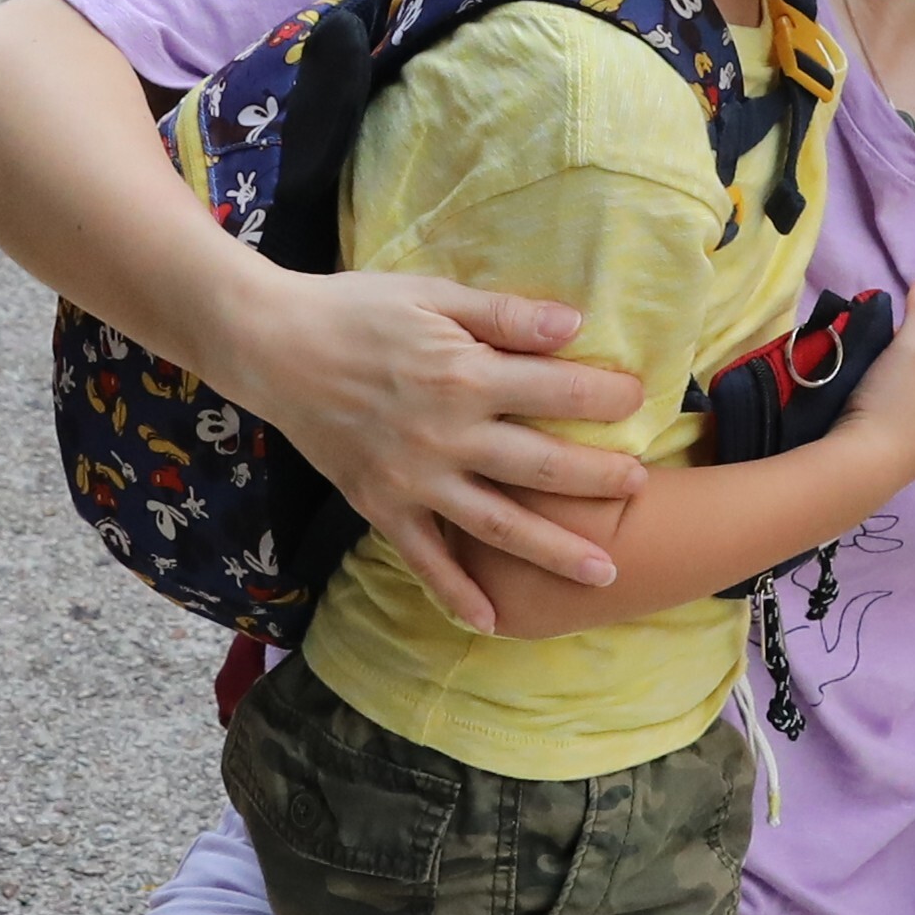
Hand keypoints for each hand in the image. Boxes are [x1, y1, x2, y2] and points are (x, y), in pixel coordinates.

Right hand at [222, 263, 644, 630]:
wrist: (272, 346)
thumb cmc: (356, 310)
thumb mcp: (432, 293)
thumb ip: (502, 314)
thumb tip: (573, 325)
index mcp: (465, 375)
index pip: (557, 389)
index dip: (605, 393)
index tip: (637, 397)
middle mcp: (447, 435)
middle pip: (542, 467)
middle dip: (600, 479)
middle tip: (642, 490)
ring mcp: (414, 478)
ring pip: (498, 524)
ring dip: (553, 551)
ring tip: (603, 574)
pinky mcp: (381, 505)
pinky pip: (425, 559)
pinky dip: (457, 594)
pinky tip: (493, 621)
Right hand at [855, 276, 914, 473]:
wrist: (864, 465)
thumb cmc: (892, 401)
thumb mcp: (909, 347)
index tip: (891, 345)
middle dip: (907, 351)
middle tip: (880, 363)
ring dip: (897, 375)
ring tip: (874, 384)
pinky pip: (910, 407)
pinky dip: (893, 400)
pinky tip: (876, 407)